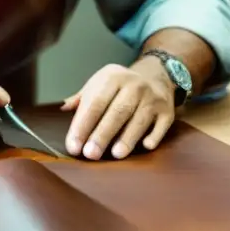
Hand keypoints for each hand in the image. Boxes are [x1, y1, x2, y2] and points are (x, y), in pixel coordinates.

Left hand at [60, 62, 175, 159]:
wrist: (156, 75)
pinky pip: (161, 125)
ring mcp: (152, 98)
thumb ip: (82, 98)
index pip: (95, 102)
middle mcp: (134, 85)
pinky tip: (146, 146)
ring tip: (115, 155)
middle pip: (117, 112)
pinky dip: (154, 136)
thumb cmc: (120, 87)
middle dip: (102, 134)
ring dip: (127, 138)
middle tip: (90, 154)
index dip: (83, 125)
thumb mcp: (100, 83)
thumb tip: (62, 109)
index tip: (73, 146)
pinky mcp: (167, 111)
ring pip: (139, 119)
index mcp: (113, 77)